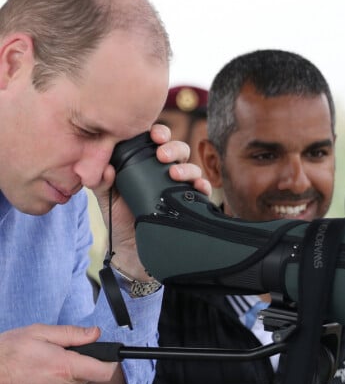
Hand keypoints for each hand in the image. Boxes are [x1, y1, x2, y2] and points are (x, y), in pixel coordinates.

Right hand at [0, 324, 117, 383]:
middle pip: (88, 377)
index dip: (110, 362)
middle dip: (80, 365)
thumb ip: (73, 334)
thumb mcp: (40, 332)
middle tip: (60, 356)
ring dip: (67, 378)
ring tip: (45, 368)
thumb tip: (95, 333)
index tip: (108, 357)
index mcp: (65, 367)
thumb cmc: (7, 353)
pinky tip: (40, 382)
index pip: (104, 372)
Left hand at [93, 124, 211, 279]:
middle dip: (173, 148)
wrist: (131, 250)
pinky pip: (203, 190)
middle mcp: (165, 172)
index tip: (154, 135)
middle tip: (162, 155)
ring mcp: (179, 187)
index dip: (160, 133)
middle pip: (178, 150)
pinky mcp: (190, 203)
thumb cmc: (118, 219)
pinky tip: (198, 188)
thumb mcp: (105, 198)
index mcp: (146, 163)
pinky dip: (204, 186)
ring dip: (187, 167)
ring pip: (192, 168)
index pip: (157, 141)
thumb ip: (101, 181)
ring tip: (174, 174)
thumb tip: (106, 168)